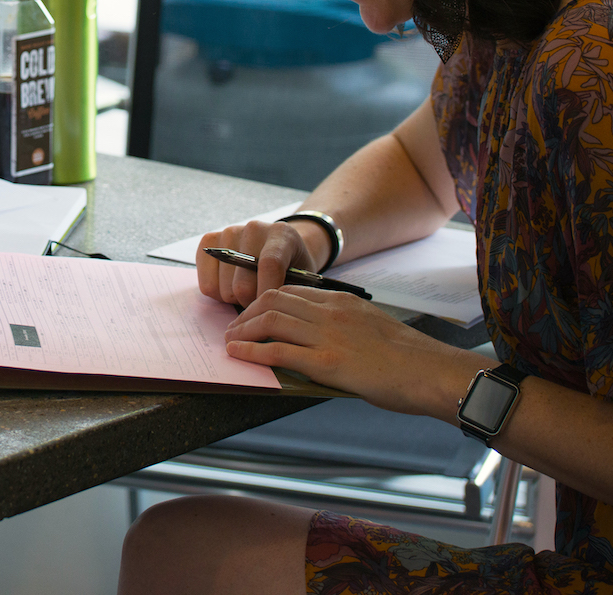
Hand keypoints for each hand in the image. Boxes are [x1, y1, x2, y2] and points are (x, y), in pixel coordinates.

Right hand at [196, 219, 318, 306]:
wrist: (280, 247)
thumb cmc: (293, 268)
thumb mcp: (303, 279)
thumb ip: (289, 294)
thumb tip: (269, 318)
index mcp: (281, 235)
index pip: (269, 265)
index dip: (266, 294)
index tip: (268, 313)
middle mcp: (252, 229)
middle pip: (242, 284)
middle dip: (251, 304)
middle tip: (260, 304)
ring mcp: (228, 233)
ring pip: (222, 289)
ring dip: (235, 301)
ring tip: (248, 294)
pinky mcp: (208, 242)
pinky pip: (206, 285)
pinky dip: (218, 295)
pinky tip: (231, 288)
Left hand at [223, 285, 488, 416]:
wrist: (433, 372)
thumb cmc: (409, 358)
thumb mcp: (371, 327)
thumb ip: (342, 326)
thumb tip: (316, 339)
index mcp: (341, 301)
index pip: (290, 291)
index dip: (263, 300)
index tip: (250, 312)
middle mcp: (330, 311)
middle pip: (273, 300)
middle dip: (246, 313)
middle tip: (233, 328)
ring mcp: (327, 335)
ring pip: (270, 320)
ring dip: (242, 331)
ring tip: (229, 342)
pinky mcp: (327, 362)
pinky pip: (278, 351)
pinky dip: (251, 351)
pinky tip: (238, 355)